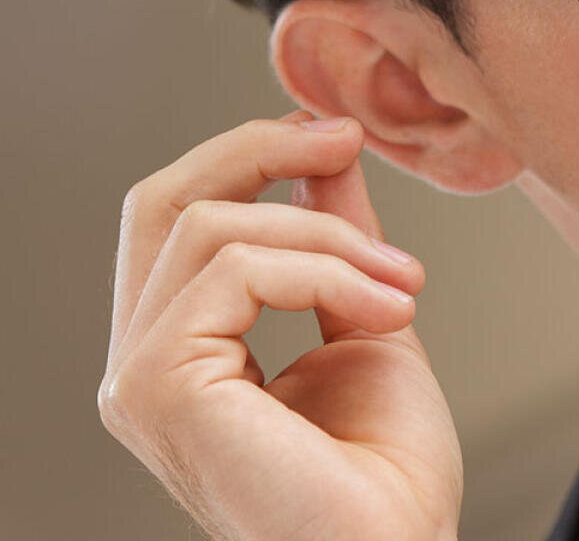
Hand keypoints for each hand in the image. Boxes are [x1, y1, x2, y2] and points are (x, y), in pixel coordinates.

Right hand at [98, 111, 462, 540]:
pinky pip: (239, 269)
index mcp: (184, 346)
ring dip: (332, 237)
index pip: (179, 213)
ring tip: (405, 283)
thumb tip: (326, 153)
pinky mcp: (159, 388)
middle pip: (165, 199)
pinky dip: (328, 272)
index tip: (338, 135)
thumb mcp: (364, 317)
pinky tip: (389, 310)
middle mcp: (146, 361)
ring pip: (214, 227)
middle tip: (348, 139)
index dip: (251, 154)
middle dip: (260, 149)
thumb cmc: (387, 474)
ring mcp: (142, 378)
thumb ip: (334, 239)